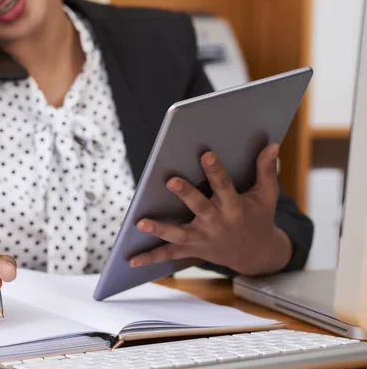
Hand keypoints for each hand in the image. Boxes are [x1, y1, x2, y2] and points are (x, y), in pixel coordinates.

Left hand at [130, 143, 291, 275]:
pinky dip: (150, 258)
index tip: (206, 154)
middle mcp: (216, 223)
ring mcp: (202, 238)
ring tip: (139, 222)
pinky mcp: (191, 249)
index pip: (225, 186)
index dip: (216, 171)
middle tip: (171, 180)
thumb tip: (273, 144)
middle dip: (186, 194)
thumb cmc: (258, 218)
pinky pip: (168, 255)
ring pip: (178, 234)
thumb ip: (267, 171)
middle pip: (199, 207)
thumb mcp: (266, 196)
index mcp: (234, 207)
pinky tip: (131, 260)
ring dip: (159, 229)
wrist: (256, 255)